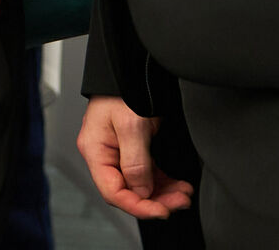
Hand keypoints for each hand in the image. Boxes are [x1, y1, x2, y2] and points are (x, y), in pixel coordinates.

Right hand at [77, 95, 192, 218]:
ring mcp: (118, 152)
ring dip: (163, 193)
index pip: (112, 191)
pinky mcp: (132, 149)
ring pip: (140, 185)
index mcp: (95, 150)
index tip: (161, 210)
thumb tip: (141, 192)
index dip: (137, 205)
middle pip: (128, 190)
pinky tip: (178, 185)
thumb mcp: (131, 124)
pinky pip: (146, 174)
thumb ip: (135, 162)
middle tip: (179, 202)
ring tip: (183, 194)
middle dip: (155, 200)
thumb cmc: (124, 88)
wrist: (130, 68)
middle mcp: (104, 154)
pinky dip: (163, 182)